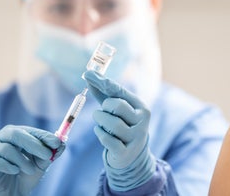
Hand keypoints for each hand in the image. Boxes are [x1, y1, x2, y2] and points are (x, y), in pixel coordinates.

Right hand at [0, 125, 64, 195]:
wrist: (11, 193)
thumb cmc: (26, 174)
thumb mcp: (41, 164)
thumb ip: (50, 154)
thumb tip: (62, 144)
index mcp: (16, 134)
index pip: (30, 130)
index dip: (43, 136)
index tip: (57, 143)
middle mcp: (1, 138)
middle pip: (15, 134)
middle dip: (34, 144)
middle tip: (47, 155)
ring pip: (5, 149)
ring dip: (22, 160)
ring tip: (30, 170)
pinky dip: (7, 166)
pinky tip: (14, 171)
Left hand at [83, 70, 154, 190]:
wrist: (131, 156)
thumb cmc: (122, 125)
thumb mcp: (116, 109)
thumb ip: (104, 93)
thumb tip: (88, 75)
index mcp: (141, 107)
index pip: (120, 91)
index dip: (102, 82)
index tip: (87, 73)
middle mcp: (142, 121)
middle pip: (117, 106)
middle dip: (104, 107)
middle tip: (102, 112)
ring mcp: (135, 137)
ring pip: (112, 123)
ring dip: (100, 121)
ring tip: (100, 122)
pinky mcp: (125, 152)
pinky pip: (108, 139)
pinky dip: (100, 133)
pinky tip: (101, 132)